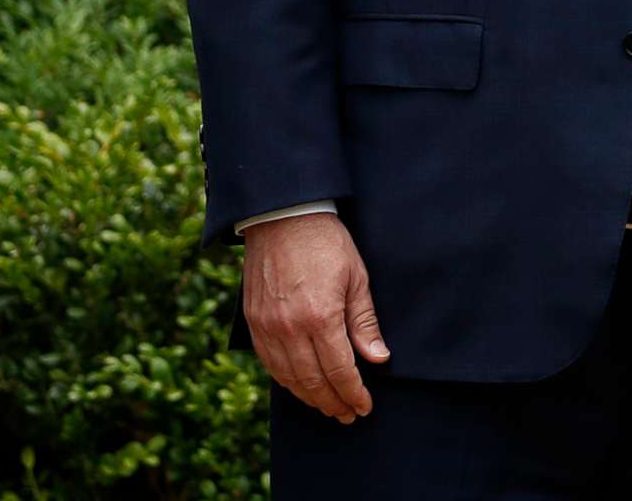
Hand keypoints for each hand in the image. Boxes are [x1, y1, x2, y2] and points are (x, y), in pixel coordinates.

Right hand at [243, 211, 388, 422]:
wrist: (282, 217)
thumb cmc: (325, 242)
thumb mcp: (356, 277)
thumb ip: (364, 322)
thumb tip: (378, 359)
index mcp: (321, 317)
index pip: (339, 371)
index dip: (353, 393)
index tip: (364, 406)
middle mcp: (290, 328)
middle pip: (313, 382)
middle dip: (334, 402)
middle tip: (348, 414)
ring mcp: (268, 327)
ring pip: (289, 378)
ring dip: (310, 398)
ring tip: (327, 406)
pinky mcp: (254, 322)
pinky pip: (269, 363)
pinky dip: (286, 381)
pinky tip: (300, 385)